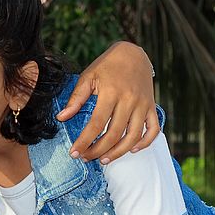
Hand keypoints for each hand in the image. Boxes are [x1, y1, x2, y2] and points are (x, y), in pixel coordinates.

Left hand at [56, 41, 159, 163]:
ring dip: (119, 152)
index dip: (84, 141)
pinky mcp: (152, 107)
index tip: (74, 153)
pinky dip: (145, 143)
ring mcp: (143, 105)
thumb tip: (61, 118)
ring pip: (133, 136)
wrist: (133, 54)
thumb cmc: (106, 66)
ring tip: (104, 160)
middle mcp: (129, 100)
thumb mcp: (87, 77)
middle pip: (114, 134)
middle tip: (86, 158)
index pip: (96, 124)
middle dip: (98, 150)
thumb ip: (76, 98)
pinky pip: (153, 130)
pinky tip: (131, 150)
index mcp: (111, 92)